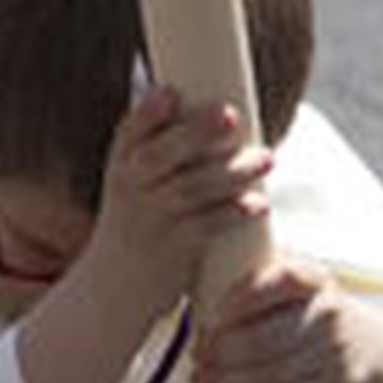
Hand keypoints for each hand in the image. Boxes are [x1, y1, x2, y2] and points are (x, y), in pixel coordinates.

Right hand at [80, 89, 272, 332]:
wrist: (114, 289)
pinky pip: (205, 227)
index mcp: (121, 165)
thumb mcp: (135, 185)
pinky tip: (259, 204)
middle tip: (230, 113)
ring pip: (192, 189)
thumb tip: (222, 111)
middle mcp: (130, 190)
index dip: (148, 113)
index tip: (170, 92)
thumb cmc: (137, 224)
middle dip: (196, 132)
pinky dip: (233, 213)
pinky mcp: (172, 250)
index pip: (129, 132)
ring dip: (233, 172)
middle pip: (161, 155)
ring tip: (267, 158)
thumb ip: (168, 150)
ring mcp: (150, 220)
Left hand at [192, 257, 378, 382]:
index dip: (239, 298)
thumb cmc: (312, 316)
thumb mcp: (299, 290)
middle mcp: (329, 313)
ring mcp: (336, 351)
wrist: (372, 351)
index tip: (210, 316)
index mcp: (316, 279)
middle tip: (196, 358)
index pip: (278, 280)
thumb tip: (194, 300)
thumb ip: (259, 288)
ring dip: (229, 380)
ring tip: (201, 381)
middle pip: (266, 336)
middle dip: (222, 351)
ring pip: (273, 371)